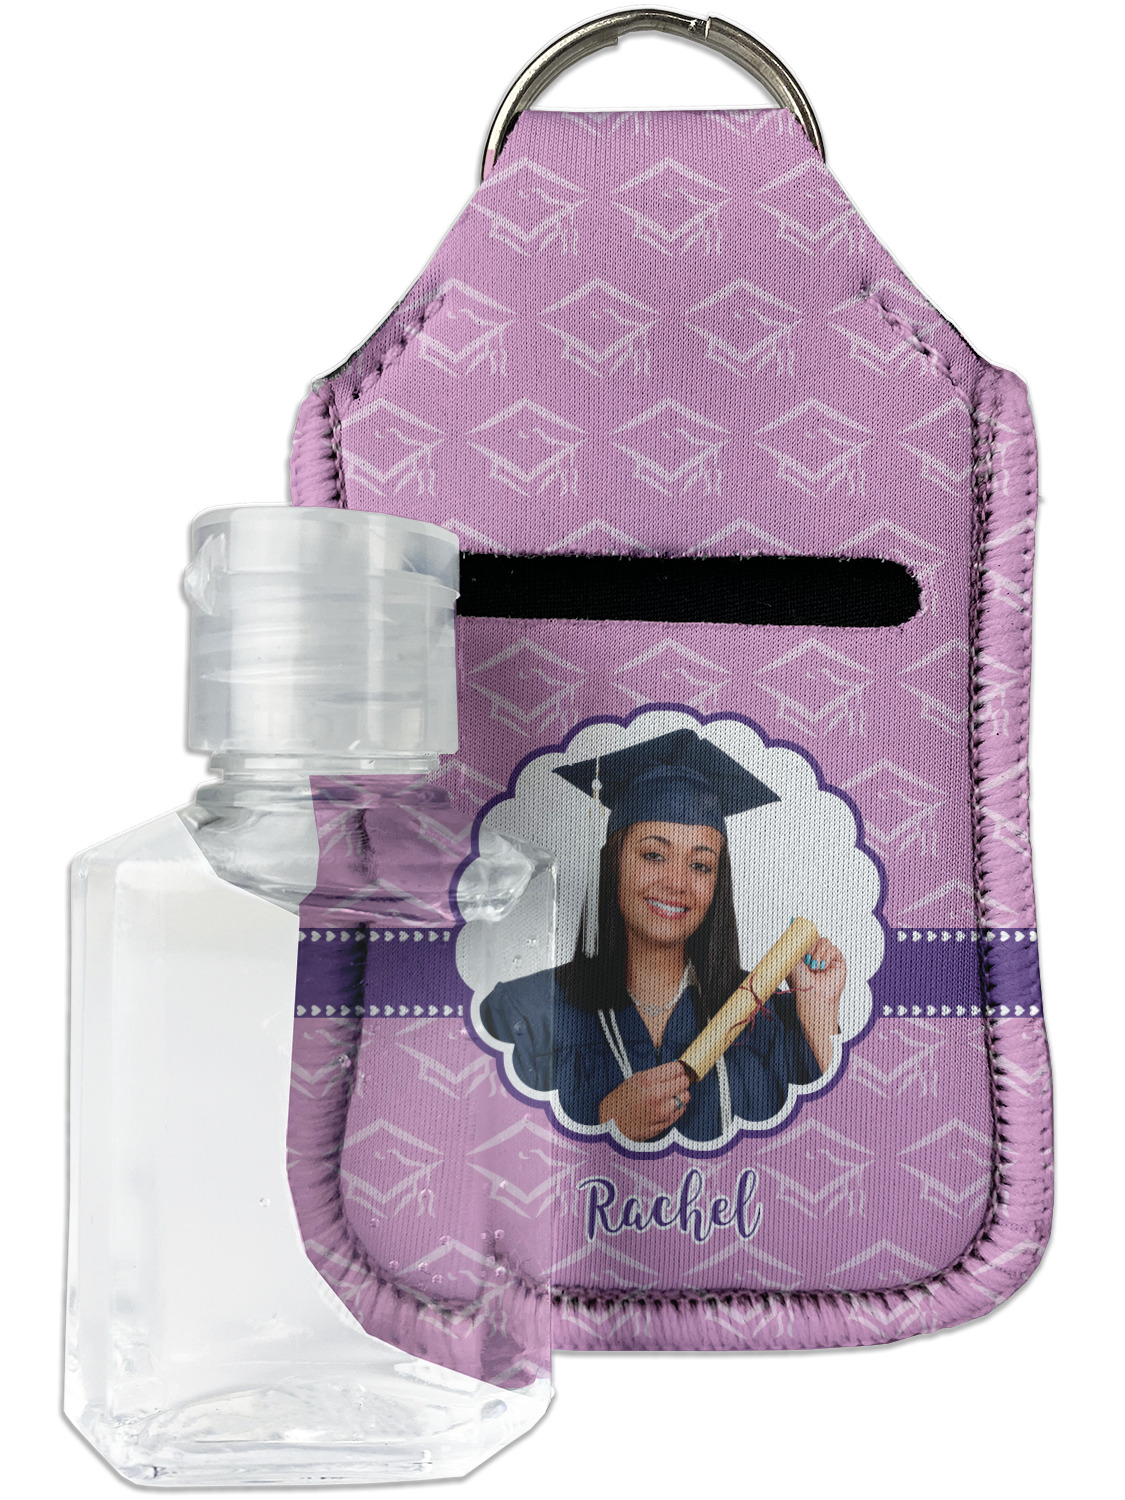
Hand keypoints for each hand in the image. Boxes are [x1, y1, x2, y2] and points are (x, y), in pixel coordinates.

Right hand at [598, 1062, 690, 1140]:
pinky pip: (681, 1111)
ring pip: (685, 1096)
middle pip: (684, 1081)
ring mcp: (662, 1111)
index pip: (676, 1068)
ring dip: (680, 1094)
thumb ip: (654, 1075)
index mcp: (647, 1080)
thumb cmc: (620, 1102)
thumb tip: (673, 1070)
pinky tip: (668, 1107)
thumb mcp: (633, 1081)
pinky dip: (677, 1107)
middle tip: (673, 1083)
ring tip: (670, 1096)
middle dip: (680, 1080)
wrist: (611, 1127)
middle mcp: (656, 1095)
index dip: (676, 1069)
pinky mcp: (665, 1124)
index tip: (674, 1071)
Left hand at [786, 936, 844, 1072]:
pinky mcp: (838, 961)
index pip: (805, 937)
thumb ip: (789, 950)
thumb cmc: (801, 986)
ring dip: (817, 952)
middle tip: (805, 959)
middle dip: (809, 945)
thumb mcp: (790, 965)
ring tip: (813, 966)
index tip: (794, 925)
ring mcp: (827, 958)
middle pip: (814, 936)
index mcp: (803, 955)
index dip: (801, 933)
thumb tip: (785, 935)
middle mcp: (815, 955)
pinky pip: (834, 949)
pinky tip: (822, 967)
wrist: (813, 998)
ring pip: (824, 941)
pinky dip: (826, 956)